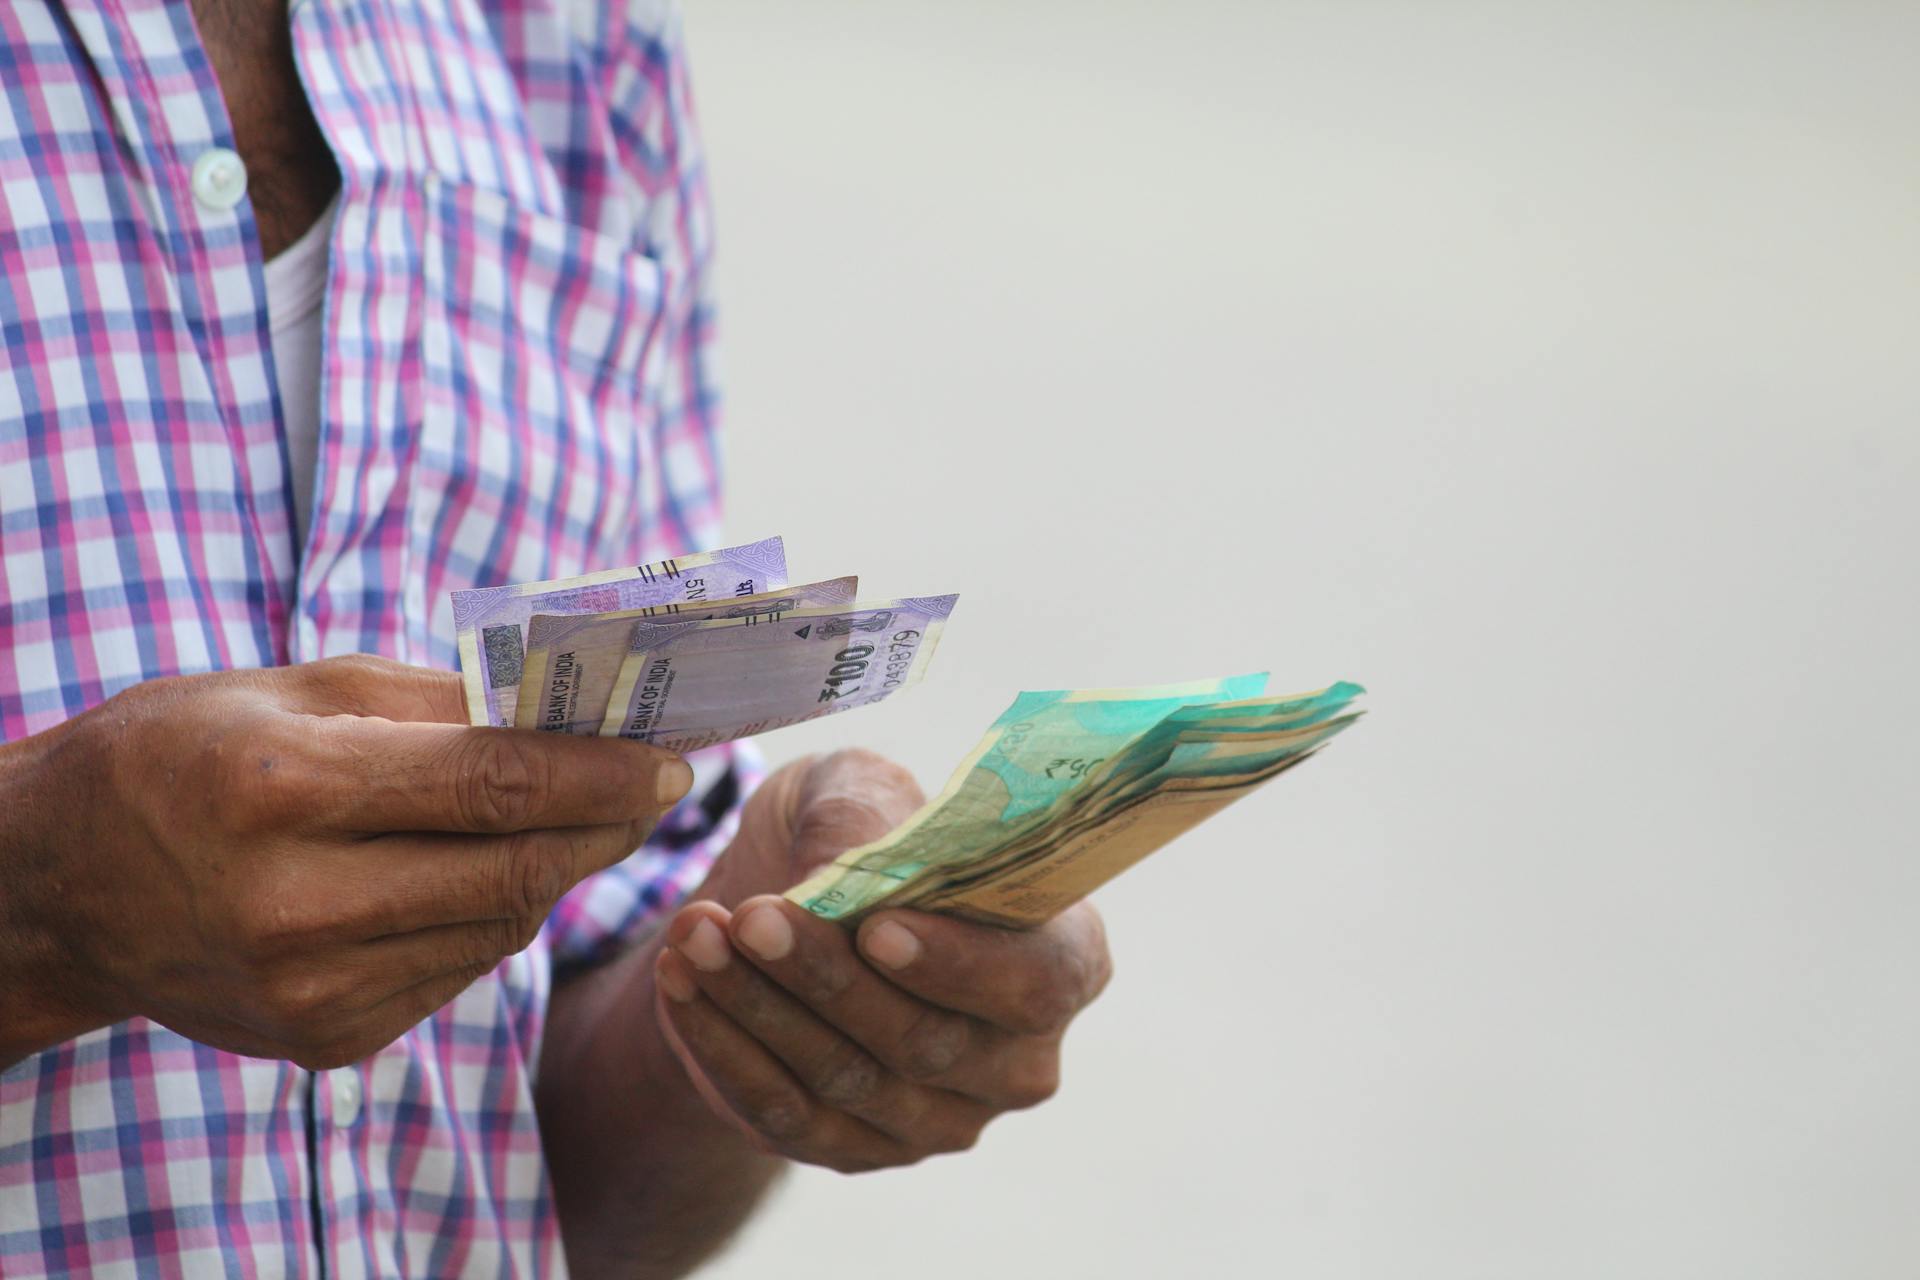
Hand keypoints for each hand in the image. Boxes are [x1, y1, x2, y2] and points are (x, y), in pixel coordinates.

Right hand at [0, 655, 690, 1068]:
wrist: (63, 884)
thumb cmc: (188, 753)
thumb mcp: (300, 689)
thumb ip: (444, 703)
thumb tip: (579, 710)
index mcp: (286, 790)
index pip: (496, 785)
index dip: (604, 772)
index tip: (676, 756)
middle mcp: (296, 904)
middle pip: (516, 870)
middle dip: (607, 824)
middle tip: (657, 784)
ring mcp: (309, 990)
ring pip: (500, 928)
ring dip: (556, 869)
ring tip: (578, 816)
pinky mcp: (324, 1040)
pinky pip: (457, 971)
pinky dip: (491, 918)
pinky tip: (483, 874)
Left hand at [650, 751, 1113, 1171]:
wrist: (777, 907)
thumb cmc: (850, 831)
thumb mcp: (856, 787)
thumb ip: (860, 811)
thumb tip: (837, 868)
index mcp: (1063, 958)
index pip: (1034, 982)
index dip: (959, 963)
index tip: (876, 927)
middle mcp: (1016, 1058)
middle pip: (926, 1040)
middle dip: (827, 979)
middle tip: (752, 917)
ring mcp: (941, 1118)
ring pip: (848, 1081)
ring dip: (759, 1008)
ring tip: (696, 933)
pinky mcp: (859, 1149)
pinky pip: (787, 1115)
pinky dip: (724, 1048)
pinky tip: (681, 981)